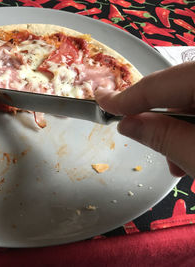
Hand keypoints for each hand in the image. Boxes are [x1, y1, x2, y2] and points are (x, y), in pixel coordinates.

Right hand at [95, 62, 194, 177]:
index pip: (157, 85)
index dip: (125, 97)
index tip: (101, 100)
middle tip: (148, 143)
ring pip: (191, 96)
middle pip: (176, 88)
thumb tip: (129, 124)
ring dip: (180, 126)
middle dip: (159, 118)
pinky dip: (194, 126)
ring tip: (180, 161)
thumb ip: (164, 137)